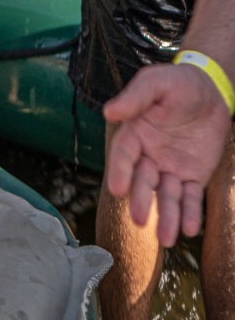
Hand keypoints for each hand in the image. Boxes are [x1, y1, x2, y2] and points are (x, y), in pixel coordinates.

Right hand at [104, 63, 230, 245]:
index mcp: (135, 131)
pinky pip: (191, 197)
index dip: (119, 171)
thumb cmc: (178, 83)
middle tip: (140, 220)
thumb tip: (110, 111)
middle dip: (141, 200)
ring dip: (166, 216)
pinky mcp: (193, 176)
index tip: (117, 190)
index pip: (123, 154)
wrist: (211, 91)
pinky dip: (190, 213)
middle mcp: (149, 154)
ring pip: (166, 195)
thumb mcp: (156, 82)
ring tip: (167, 237)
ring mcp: (171, 167)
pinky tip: (191, 228)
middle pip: (142, 180)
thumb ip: (135, 96)